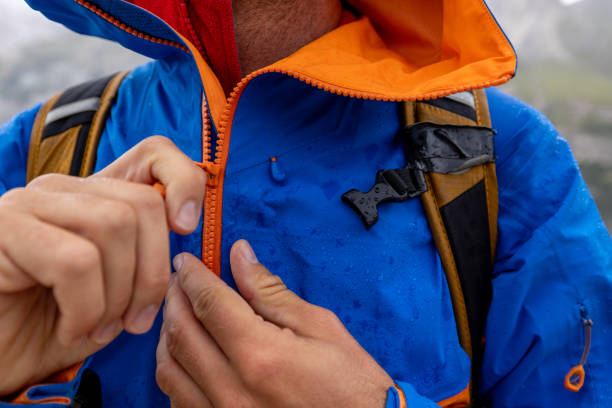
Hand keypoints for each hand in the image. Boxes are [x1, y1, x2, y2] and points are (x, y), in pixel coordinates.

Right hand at [0, 136, 205, 395]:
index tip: (187, 228)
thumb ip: (149, 258)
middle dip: (152, 272)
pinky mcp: (3, 228)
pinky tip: (70, 328)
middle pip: (141, 204)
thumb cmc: (59, 327)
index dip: (184, 180)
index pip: (153, 153)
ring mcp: (29, 203)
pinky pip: (75, 261)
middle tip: (136, 319)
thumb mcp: (118, 293)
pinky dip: (86, 307)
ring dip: (119, 295)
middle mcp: (63, 190)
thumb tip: (186, 226)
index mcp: (95, 197)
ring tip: (100, 328)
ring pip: (112, 226)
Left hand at [156, 240, 393, 407]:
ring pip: (170, 371)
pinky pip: (178, 401)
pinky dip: (176, 372)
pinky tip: (189, 356)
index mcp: (261, 356)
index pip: (209, 303)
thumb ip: (270, 291)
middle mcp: (233, 390)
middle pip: (181, 333)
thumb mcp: (319, 326)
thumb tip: (239, 257)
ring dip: (168, 335)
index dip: (193, 276)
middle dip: (175, 299)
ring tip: (180, 313)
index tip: (187, 262)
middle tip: (181, 281)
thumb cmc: (350, 383)